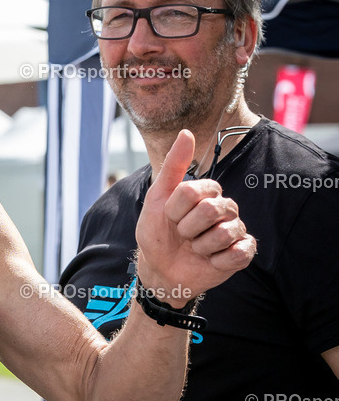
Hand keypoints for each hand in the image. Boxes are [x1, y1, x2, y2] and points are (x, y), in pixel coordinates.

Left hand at [136, 130, 255, 306]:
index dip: (175, 209)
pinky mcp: (243, 253)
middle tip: (182, 235)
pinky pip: (238, 254)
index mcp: (207, 192)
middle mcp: (225, 208)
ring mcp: (236, 230)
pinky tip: (210, 261)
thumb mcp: (157, 197)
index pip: (194, 191)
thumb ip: (173, 165)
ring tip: (195, 248)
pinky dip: (217, 261)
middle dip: (187, 228)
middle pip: (211, 210)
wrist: (159, 268)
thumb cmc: (157, 231)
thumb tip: (187, 132)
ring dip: (200, 246)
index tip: (169, 217)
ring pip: (224, 233)